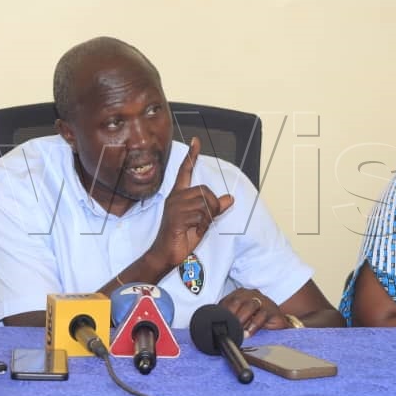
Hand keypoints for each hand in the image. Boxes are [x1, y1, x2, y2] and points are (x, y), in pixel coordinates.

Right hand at [145, 137, 233, 271]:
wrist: (165, 253)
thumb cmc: (181, 237)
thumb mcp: (201, 221)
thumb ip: (213, 208)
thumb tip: (230, 198)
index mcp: (178, 195)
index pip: (185, 171)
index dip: (192, 156)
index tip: (197, 141)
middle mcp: (175, 197)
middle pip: (205, 191)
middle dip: (212, 206)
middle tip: (204, 221)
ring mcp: (175, 206)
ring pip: (205, 203)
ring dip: (207, 217)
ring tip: (196, 227)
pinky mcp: (177, 216)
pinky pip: (200, 215)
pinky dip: (202, 225)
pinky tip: (192, 230)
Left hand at [220, 288, 285, 338]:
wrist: (277, 320)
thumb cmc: (257, 318)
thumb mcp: (242, 317)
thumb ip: (232, 318)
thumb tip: (221, 327)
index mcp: (240, 294)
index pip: (227, 300)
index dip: (222, 311)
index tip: (219, 322)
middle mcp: (251, 294)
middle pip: (237, 301)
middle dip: (231, 315)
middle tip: (229, 327)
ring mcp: (262, 300)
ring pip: (250, 306)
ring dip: (242, 319)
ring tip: (239, 331)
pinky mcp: (272, 309)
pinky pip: (262, 315)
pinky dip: (253, 325)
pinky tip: (249, 333)